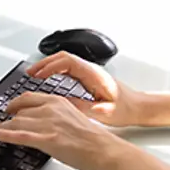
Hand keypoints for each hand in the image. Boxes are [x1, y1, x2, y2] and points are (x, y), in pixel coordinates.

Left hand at [0, 93, 123, 169]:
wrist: (103, 148)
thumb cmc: (92, 137)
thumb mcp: (73, 116)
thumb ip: (57, 115)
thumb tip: (44, 120)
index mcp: (58, 101)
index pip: (28, 97)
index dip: (15, 103)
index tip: (10, 107)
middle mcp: (50, 109)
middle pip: (20, 110)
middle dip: (9, 118)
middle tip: (2, 122)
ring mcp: (47, 124)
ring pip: (17, 122)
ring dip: (4, 127)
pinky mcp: (46, 139)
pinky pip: (19, 135)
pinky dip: (3, 134)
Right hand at [27, 51, 147, 127]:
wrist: (139, 107)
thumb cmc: (126, 109)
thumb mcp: (104, 112)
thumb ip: (83, 107)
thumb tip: (64, 104)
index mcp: (94, 74)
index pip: (67, 61)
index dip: (50, 66)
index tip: (37, 75)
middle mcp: (91, 70)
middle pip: (63, 57)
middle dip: (44, 63)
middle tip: (29, 73)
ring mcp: (90, 73)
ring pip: (65, 62)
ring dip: (48, 66)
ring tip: (34, 75)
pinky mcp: (89, 78)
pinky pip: (68, 69)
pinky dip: (55, 71)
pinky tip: (48, 80)